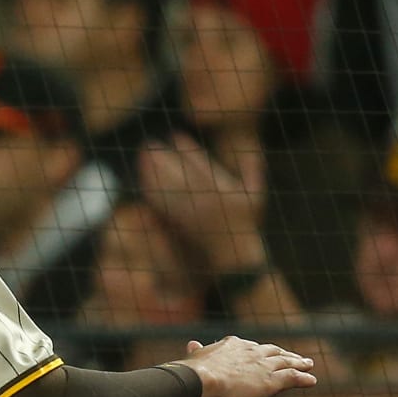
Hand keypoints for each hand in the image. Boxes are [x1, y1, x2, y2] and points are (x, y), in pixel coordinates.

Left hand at [138, 134, 267, 274]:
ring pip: (170, 186)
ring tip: (142, 156)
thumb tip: (253, 155)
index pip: (202, 163)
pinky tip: (142, 183)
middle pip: (181, 172)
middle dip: (164, 157)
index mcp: (224, 188)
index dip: (187, 148)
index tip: (175, 135)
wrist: (236, 260)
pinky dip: (153, 193)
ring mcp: (195, 212)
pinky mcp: (183, 226)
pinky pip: (165, 207)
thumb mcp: (255, 198)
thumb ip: (253, 173)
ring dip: (154, 170)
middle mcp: (209, 198)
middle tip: (149, 143)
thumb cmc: (246, 227)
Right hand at [178, 335, 315, 396]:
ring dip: (299, 363)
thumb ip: (198, 351)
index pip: (250, 346)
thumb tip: (192, 344)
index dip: (258, 351)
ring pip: (286, 362)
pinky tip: (312, 380)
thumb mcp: (195, 358)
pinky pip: (293, 377)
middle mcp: (252, 351)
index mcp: (233, 345)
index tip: (264, 352)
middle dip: (284, 353)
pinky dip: (303, 378)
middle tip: (295, 356)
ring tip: (308, 364)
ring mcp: (264, 365)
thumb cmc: (193, 373)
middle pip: (273, 351)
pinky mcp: (272, 380)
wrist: (202, 380)